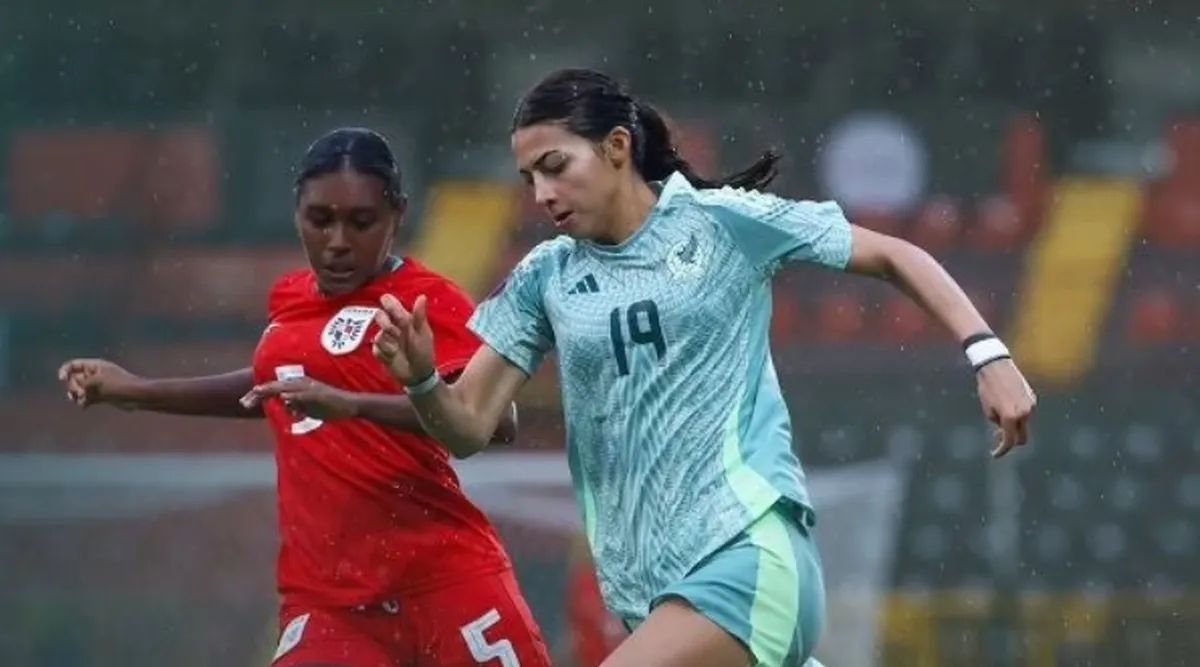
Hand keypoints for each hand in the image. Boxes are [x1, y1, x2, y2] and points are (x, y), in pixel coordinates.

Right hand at [57, 358, 142, 409]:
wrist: (136, 396)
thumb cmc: (118, 385)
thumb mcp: (97, 381)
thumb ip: (82, 384)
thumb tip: (75, 393)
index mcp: (94, 366)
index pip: (73, 365)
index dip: (65, 371)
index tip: (62, 379)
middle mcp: (94, 375)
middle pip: (73, 379)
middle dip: (72, 386)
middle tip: (80, 392)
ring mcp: (97, 386)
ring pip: (79, 390)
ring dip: (76, 396)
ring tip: (80, 400)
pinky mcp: (101, 397)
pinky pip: (86, 399)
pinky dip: (83, 402)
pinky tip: (84, 406)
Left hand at [240, 377, 357, 420]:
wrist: (350, 405)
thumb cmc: (330, 407)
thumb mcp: (309, 408)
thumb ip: (297, 406)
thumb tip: (287, 407)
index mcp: (297, 386)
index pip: (273, 389)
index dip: (258, 395)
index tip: (244, 403)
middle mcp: (301, 384)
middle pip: (274, 387)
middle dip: (258, 393)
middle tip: (243, 402)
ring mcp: (309, 388)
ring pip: (285, 388)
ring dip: (270, 390)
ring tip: (256, 392)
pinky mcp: (318, 394)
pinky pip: (302, 394)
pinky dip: (293, 395)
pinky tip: (283, 397)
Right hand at [372, 293, 435, 385]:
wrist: (418, 374)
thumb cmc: (423, 351)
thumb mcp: (423, 333)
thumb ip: (419, 316)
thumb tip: (422, 296)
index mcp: (404, 319)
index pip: (390, 304)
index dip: (388, 302)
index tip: (386, 303)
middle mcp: (392, 326)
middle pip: (379, 315)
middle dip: (384, 322)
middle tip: (394, 331)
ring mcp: (385, 339)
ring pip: (378, 335)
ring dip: (388, 342)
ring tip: (397, 349)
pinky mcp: (379, 351)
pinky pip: (376, 348)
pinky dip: (384, 353)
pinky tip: (392, 357)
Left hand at [976, 358, 1036, 457]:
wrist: (996, 365)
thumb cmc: (987, 388)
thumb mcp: (988, 410)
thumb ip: (998, 424)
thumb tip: (1004, 432)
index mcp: (1011, 417)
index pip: (1010, 441)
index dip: (1002, 450)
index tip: (995, 454)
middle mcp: (1025, 413)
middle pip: (1022, 437)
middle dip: (1011, 441)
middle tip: (997, 436)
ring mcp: (1031, 405)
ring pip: (1024, 424)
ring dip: (1013, 425)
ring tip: (998, 414)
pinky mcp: (1032, 398)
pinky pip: (1026, 413)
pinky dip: (1017, 415)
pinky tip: (1006, 404)